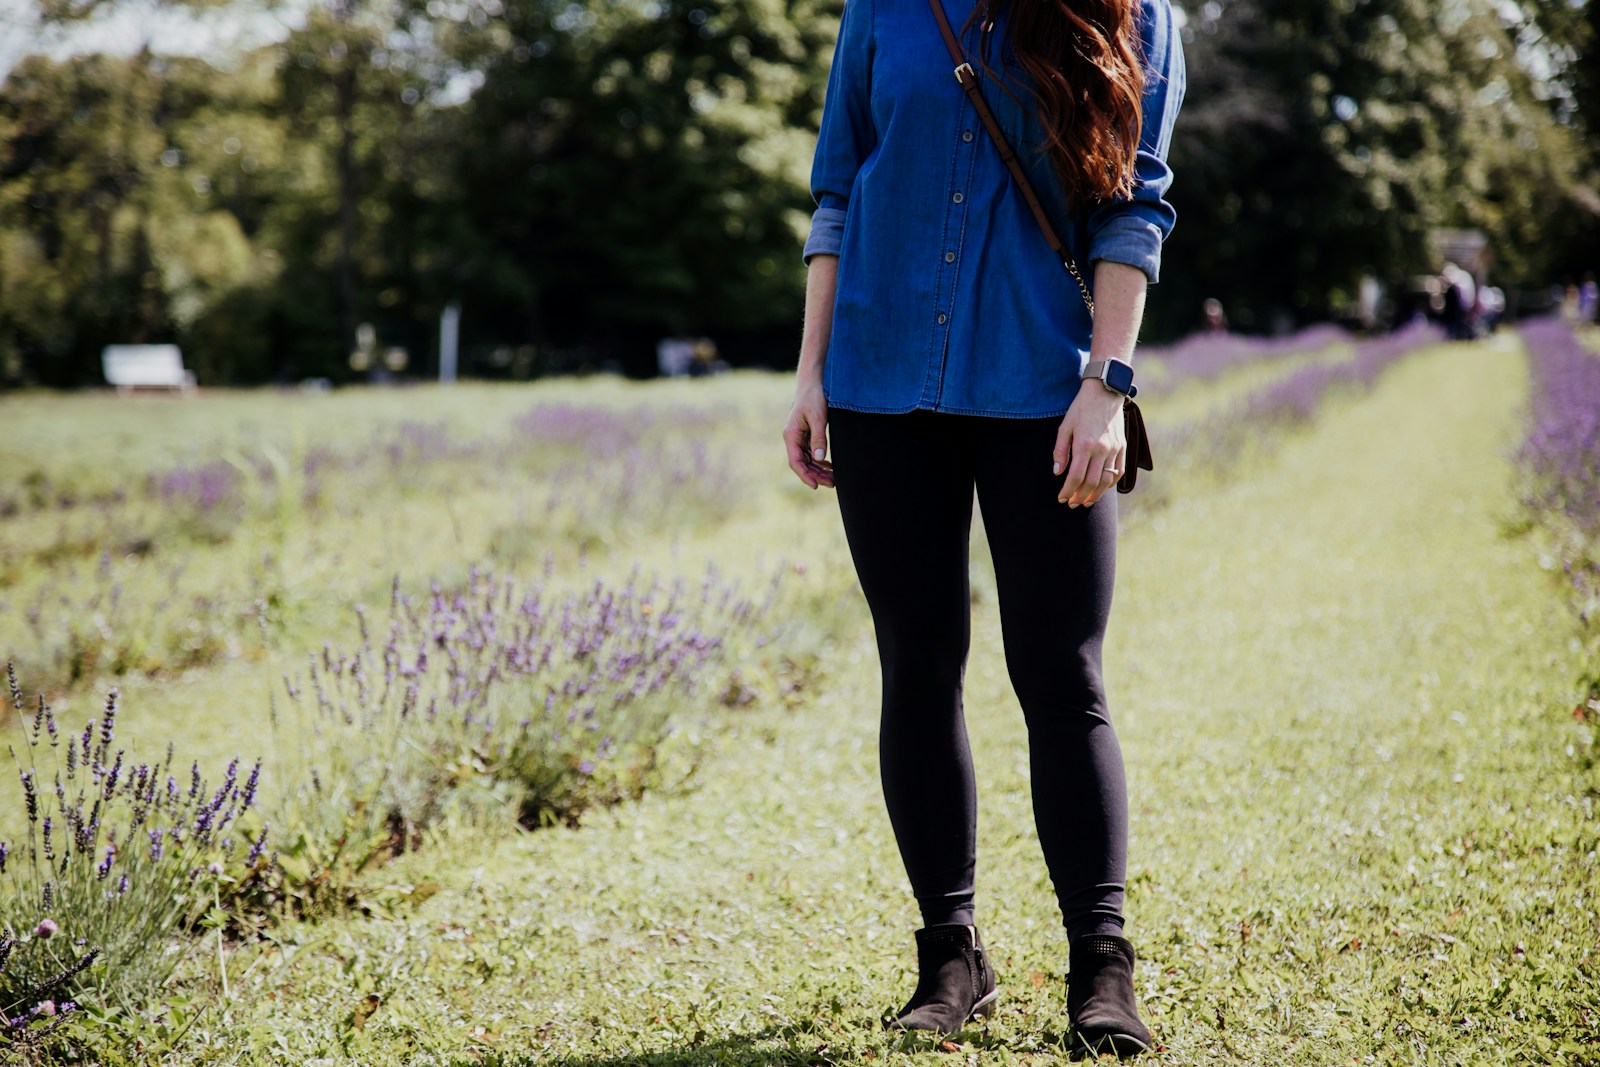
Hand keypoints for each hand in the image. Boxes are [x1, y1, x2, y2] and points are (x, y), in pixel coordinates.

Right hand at [784, 380, 833, 488]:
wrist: (812, 382)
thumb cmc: (814, 397)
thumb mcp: (818, 417)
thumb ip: (818, 438)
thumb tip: (819, 459)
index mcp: (791, 435)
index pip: (796, 461)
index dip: (805, 475)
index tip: (816, 485)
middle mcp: (793, 438)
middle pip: (802, 463)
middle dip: (816, 475)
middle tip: (832, 483)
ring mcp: (799, 437)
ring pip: (808, 459)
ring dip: (819, 470)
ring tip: (834, 478)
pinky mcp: (806, 434)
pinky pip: (811, 452)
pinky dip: (820, 461)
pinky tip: (830, 467)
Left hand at [1053, 381, 1125, 506]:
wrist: (1104, 393)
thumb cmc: (1081, 409)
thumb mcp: (1065, 427)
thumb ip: (1060, 451)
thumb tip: (1057, 473)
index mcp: (1084, 445)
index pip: (1075, 477)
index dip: (1068, 491)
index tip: (1062, 499)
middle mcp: (1101, 449)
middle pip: (1091, 483)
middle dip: (1080, 497)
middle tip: (1072, 504)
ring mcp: (1114, 449)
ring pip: (1107, 480)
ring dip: (1096, 495)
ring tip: (1086, 502)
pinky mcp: (1123, 447)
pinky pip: (1119, 471)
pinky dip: (1111, 484)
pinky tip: (1102, 489)